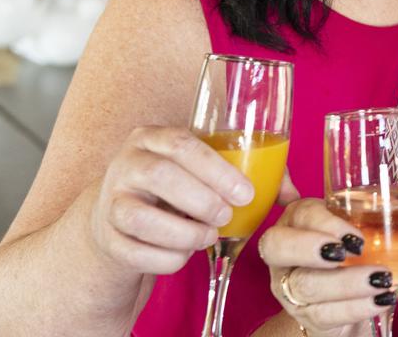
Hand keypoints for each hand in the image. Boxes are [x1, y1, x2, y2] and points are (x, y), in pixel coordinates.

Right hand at [88, 126, 252, 275]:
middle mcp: (125, 164)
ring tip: (208, 237)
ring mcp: (109, 203)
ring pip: (140, 218)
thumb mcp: (201, 171)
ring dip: (183, 232)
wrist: (122, 218)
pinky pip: (134, 253)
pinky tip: (185, 254)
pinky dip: (167, 259)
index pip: (181, 143)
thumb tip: (291, 194)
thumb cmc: (176, 189)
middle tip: (226, 217)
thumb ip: (248, 174)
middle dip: (201, 200)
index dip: (216, 169)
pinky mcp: (107, 240)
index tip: (245, 193)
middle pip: (159, 176)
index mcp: (151, 138)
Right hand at [260, 196, 397, 335]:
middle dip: (308, 248)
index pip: (300, 212)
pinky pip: (321, 314)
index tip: (355, 235)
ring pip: (303, 285)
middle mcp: (287, 252)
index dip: (323, 222)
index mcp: (303, 218)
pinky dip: (353, 308)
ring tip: (381, 280)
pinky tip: (379, 301)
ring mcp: (291, 286)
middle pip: (275, 246)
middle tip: (348, 253)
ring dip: (344, 283)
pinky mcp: (305, 315)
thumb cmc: (366, 252)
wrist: (355, 297)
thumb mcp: (387, 230)